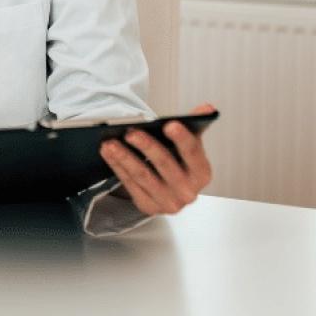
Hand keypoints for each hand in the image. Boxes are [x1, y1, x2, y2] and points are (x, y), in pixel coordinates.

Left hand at [99, 103, 214, 215]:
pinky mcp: (149, 207)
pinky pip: (130, 185)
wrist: (170, 189)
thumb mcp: (189, 144)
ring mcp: (168, 202)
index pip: (192, 153)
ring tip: (110, 142)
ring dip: (124, 157)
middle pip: (165, 164)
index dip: (181, 138)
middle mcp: (188, 191)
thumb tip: (206, 108)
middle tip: (130, 132)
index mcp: (201, 172)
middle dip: (146, 146)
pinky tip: (108, 153)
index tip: (169, 124)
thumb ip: (195, 124)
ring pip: (143, 176)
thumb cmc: (179, 161)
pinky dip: (117, 167)